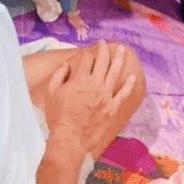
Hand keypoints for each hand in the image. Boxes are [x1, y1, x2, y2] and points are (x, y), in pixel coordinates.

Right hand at [44, 41, 136, 158]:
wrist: (70, 140)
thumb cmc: (58, 117)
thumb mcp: (51, 93)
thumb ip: (58, 75)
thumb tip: (67, 65)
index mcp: (80, 79)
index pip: (86, 59)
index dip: (86, 54)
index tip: (87, 54)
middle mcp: (95, 84)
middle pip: (102, 60)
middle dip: (104, 49)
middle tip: (105, 43)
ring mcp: (106, 96)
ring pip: (115, 72)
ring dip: (119, 59)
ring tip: (122, 50)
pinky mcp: (113, 108)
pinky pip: (124, 94)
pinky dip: (129, 85)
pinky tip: (133, 76)